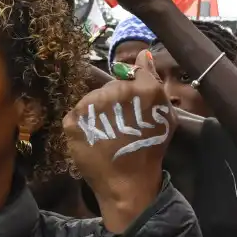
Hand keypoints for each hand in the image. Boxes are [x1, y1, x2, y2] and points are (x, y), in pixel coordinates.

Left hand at [64, 50, 174, 232]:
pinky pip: (76, 115)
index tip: (130, 108)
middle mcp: (115, 91)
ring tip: (106, 135)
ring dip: (96, 114)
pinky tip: (93, 139)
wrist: (128, 183)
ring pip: (91, 100)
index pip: (129, 73)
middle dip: (113, 103)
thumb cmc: (150, 149)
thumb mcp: (164, 115)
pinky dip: (82, 126)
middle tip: (119, 127)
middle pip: (109, 87)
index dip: (130, 91)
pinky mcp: (72, 121)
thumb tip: (143, 53)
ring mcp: (91, 105)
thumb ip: (153, 80)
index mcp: (142, 89)